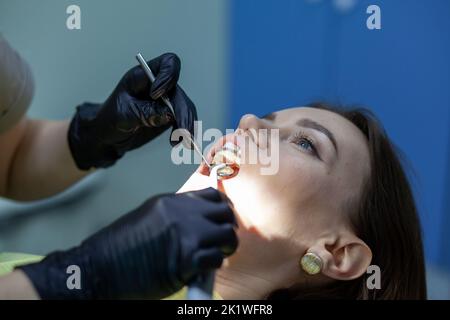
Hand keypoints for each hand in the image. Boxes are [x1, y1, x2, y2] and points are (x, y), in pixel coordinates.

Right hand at [19, 188, 236, 298]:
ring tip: (217, 254)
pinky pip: (216, 259)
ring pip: (227, 235)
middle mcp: (182, 214)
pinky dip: (214, 265)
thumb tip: (200, 221)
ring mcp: (186, 235)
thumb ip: (176, 215)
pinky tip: (203, 268)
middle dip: (228, 226)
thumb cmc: (119, 246)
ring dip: (226, 246)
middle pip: (225, 213)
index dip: (223, 207)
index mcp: (171, 202)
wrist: (100, 267)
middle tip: (223, 239)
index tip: (224, 217)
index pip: (212, 196)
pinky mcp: (186, 259)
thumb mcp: (148, 216)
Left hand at [68, 53, 196, 169]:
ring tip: (185, 142)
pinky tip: (182, 142)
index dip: (167, 76)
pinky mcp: (170, 115)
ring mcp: (166, 101)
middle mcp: (158, 85)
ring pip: (185, 108)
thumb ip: (145, 112)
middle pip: (178, 92)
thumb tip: (169, 114)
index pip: (167, 64)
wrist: (107, 135)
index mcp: (143, 76)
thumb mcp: (124, 115)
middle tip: (183, 132)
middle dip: (182, 112)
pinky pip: (184, 120)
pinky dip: (186, 132)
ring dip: (187, 125)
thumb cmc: (110, 119)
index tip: (156, 95)